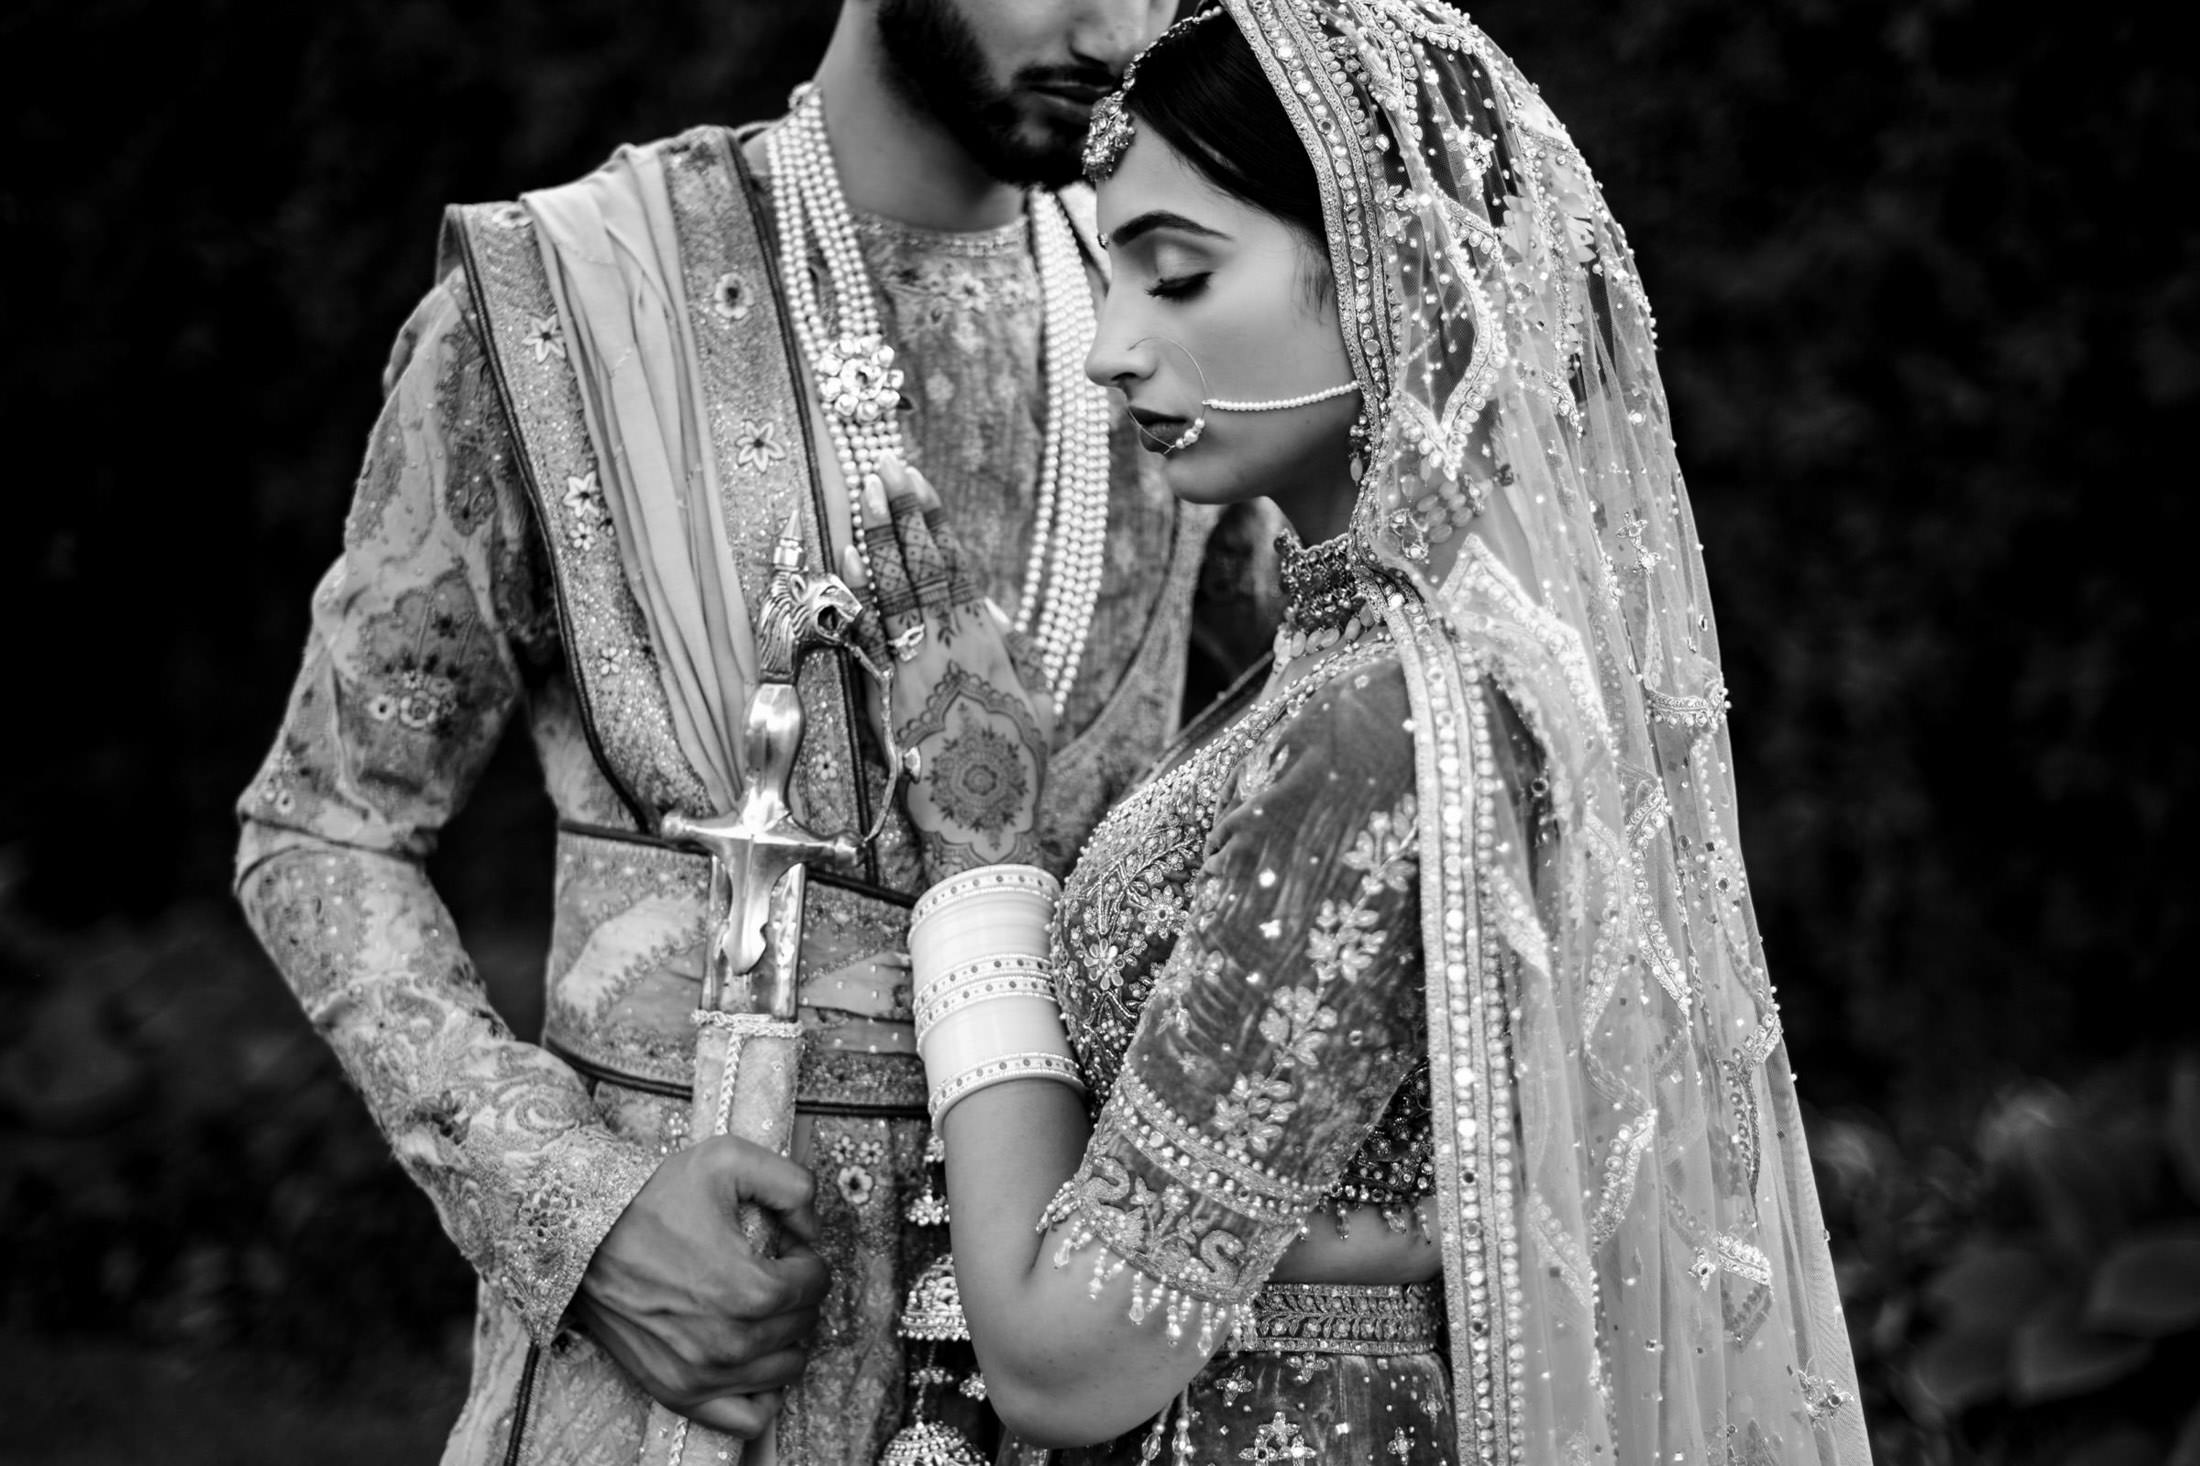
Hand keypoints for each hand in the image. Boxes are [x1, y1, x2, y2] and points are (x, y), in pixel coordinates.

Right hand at [573, 1136, 828, 1435]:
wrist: (580, 1232)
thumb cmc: (650, 1197)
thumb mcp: (728, 1159)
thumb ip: (792, 1184)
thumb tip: (812, 1229)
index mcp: (749, 1290)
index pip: (816, 1284)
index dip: (807, 1258)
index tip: (785, 1247)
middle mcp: (729, 1343)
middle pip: (802, 1325)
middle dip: (797, 1294)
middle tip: (770, 1271)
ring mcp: (701, 1374)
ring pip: (784, 1369)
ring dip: (784, 1337)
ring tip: (759, 1309)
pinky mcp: (676, 1392)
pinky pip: (747, 1418)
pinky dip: (762, 1392)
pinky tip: (753, 1359)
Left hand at [850, 456, 1055, 880]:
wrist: (981, 829)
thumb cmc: (1015, 770)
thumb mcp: (1038, 705)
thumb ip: (1014, 649)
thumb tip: (986, 602)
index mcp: (992, 650)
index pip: (957, 570)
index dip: (936, 523)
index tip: (919, 483)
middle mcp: (952, 653)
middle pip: (921, 571)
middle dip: (902, 516)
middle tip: (885, 469)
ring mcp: (916, 674)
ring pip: (894, 595)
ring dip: (879, 541)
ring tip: (865, 495)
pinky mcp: (890, 700)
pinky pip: (872, 636)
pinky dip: (860, 594)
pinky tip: (849, 559)